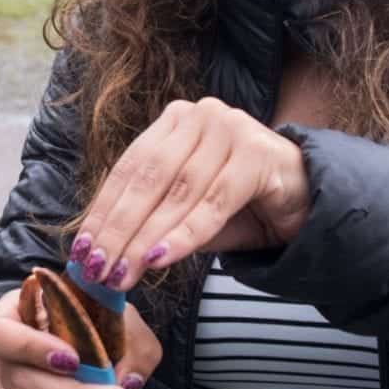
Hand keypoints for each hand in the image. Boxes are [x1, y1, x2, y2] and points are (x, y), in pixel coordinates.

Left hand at [72, 98, 310, 294]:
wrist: (307, 201)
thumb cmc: (240, 207)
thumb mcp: (185, 213)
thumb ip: (148, 223)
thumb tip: (99, 255)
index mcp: (174, 122)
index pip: (128, 170)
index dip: (102, 212)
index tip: (81, 251)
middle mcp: (199, 116)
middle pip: (147, 179)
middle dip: (118, 229)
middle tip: (97, 269)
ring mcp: (230, 127)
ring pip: (176, 193)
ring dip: (145, 238)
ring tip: (122, 272)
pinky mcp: (256, 152)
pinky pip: (212, 203)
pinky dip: (183, 234)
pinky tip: (160, 258)